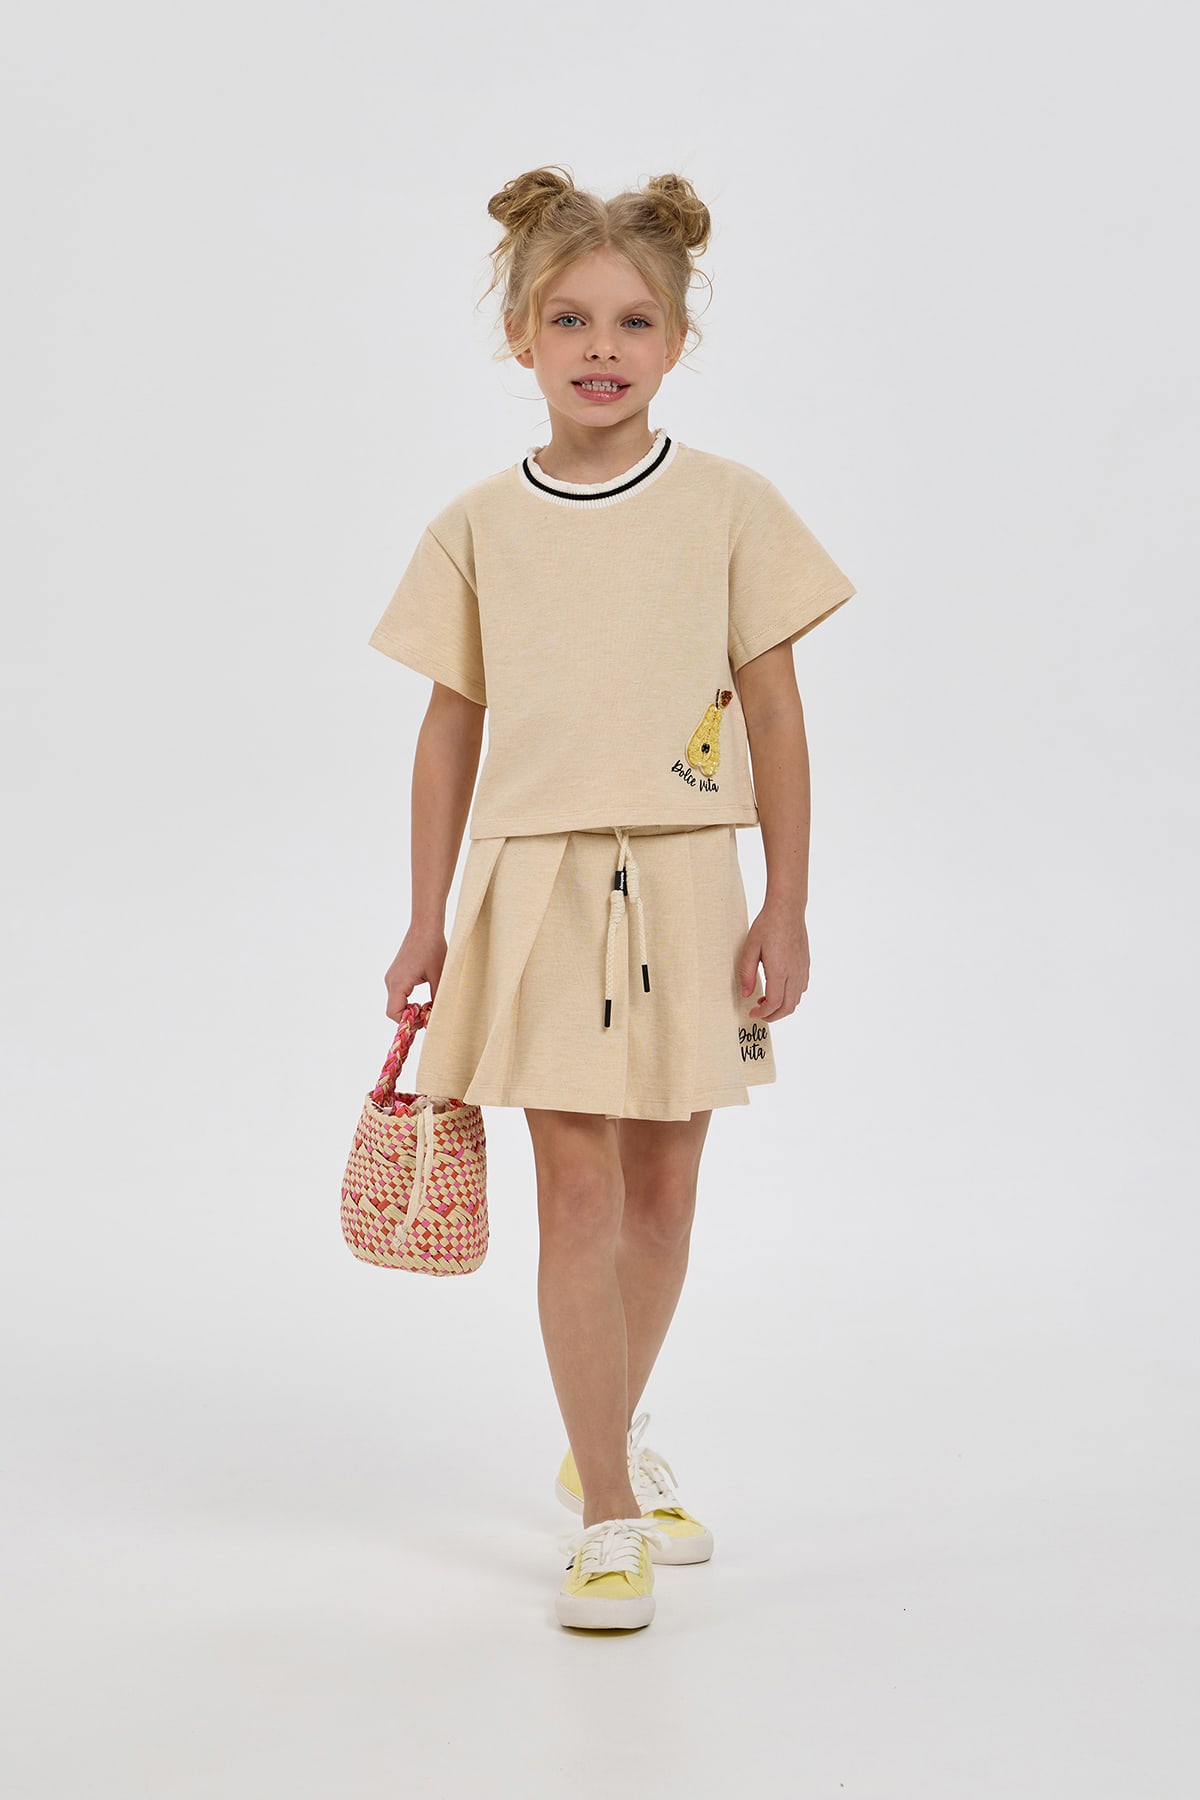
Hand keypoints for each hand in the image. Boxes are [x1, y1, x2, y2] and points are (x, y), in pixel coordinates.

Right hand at [384, 924, 446, 1022]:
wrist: (425, 927)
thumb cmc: (433, 948)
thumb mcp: (439, 976)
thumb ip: (437, 998)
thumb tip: (438, 1016)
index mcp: (399, 983)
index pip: (394, 1013)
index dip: (408, 1022)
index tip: (425, 1020)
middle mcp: (391, 981)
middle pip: (394, 1010)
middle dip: (411, 1017)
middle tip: (429, 1015)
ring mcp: (392, 977)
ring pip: (397, 1002)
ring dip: (411, 1008)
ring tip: (428, 1006)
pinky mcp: (396, 974)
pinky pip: (399, 993)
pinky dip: (409, 1000)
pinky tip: (424, 997)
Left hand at [737, 904, 809, 1022]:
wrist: (787, 910)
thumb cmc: (767, 926)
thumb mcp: (750, 948)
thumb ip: (746, 974)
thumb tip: (746, 994)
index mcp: (779, 970)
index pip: (774, 1003)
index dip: (763, 1013)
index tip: (752, 1013)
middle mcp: (794, 973)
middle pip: (788, 1007)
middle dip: (773, 1016)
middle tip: (759, 1013)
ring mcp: (802, 970)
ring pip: (796, 1000)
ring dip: (782, 1007)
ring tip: (765, 1000)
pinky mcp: (805, 965)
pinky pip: (801, 989)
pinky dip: (790, 997)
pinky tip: (778, 988)